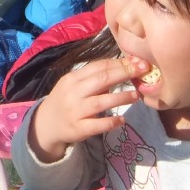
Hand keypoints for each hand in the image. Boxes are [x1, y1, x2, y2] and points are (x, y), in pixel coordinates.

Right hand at [27, 57, 145, 161]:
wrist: (46, 124)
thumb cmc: (65, 100)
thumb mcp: (74, 85)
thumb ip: (94, 78)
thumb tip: (125, 68)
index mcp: (72, 78)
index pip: (98, 66)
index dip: (120, 63)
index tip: (138, 61)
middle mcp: (73, 93)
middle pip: (101, 80)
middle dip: (124, 73)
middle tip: (142, 71)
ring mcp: (75, 111)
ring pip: (100, 102)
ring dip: (121, 97)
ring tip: (136, 95)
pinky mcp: (78, 129)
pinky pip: (97, 125)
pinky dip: (111, 122)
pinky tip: (122, 120)